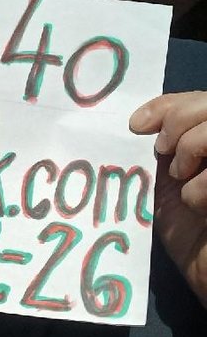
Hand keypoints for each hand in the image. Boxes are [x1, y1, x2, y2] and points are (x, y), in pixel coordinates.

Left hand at [130, 91, 206, 306]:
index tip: (136, 124)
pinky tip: (197, 207)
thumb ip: (163, 152)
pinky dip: (200, 188)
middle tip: (163, 150)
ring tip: (182, 178)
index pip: (200, 101)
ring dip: (192, 147)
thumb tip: (137, 124)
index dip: (169, 105)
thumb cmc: (192, 235)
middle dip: (180, 120)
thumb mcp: (169, 185)